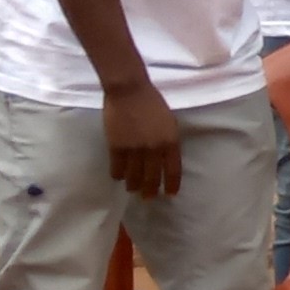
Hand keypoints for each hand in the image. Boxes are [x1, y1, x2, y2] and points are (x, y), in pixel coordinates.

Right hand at [100, 84, 180, 200]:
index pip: (173, 170)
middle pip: (153, 177)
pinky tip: (118, 177)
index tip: (170, 194)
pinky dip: (118, 174)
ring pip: (133, 175)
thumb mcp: (169, 122)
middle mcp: (154, 149)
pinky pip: (117, 167)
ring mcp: (134, 149)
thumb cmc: (152, 102)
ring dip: (133, 185)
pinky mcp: (116, 146)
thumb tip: (165, 157)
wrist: (129, 91)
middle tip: (148, 197)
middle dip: (150, 190)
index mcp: (170, 142)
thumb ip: (168, 140)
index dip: (172, 184)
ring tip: (132, 189)